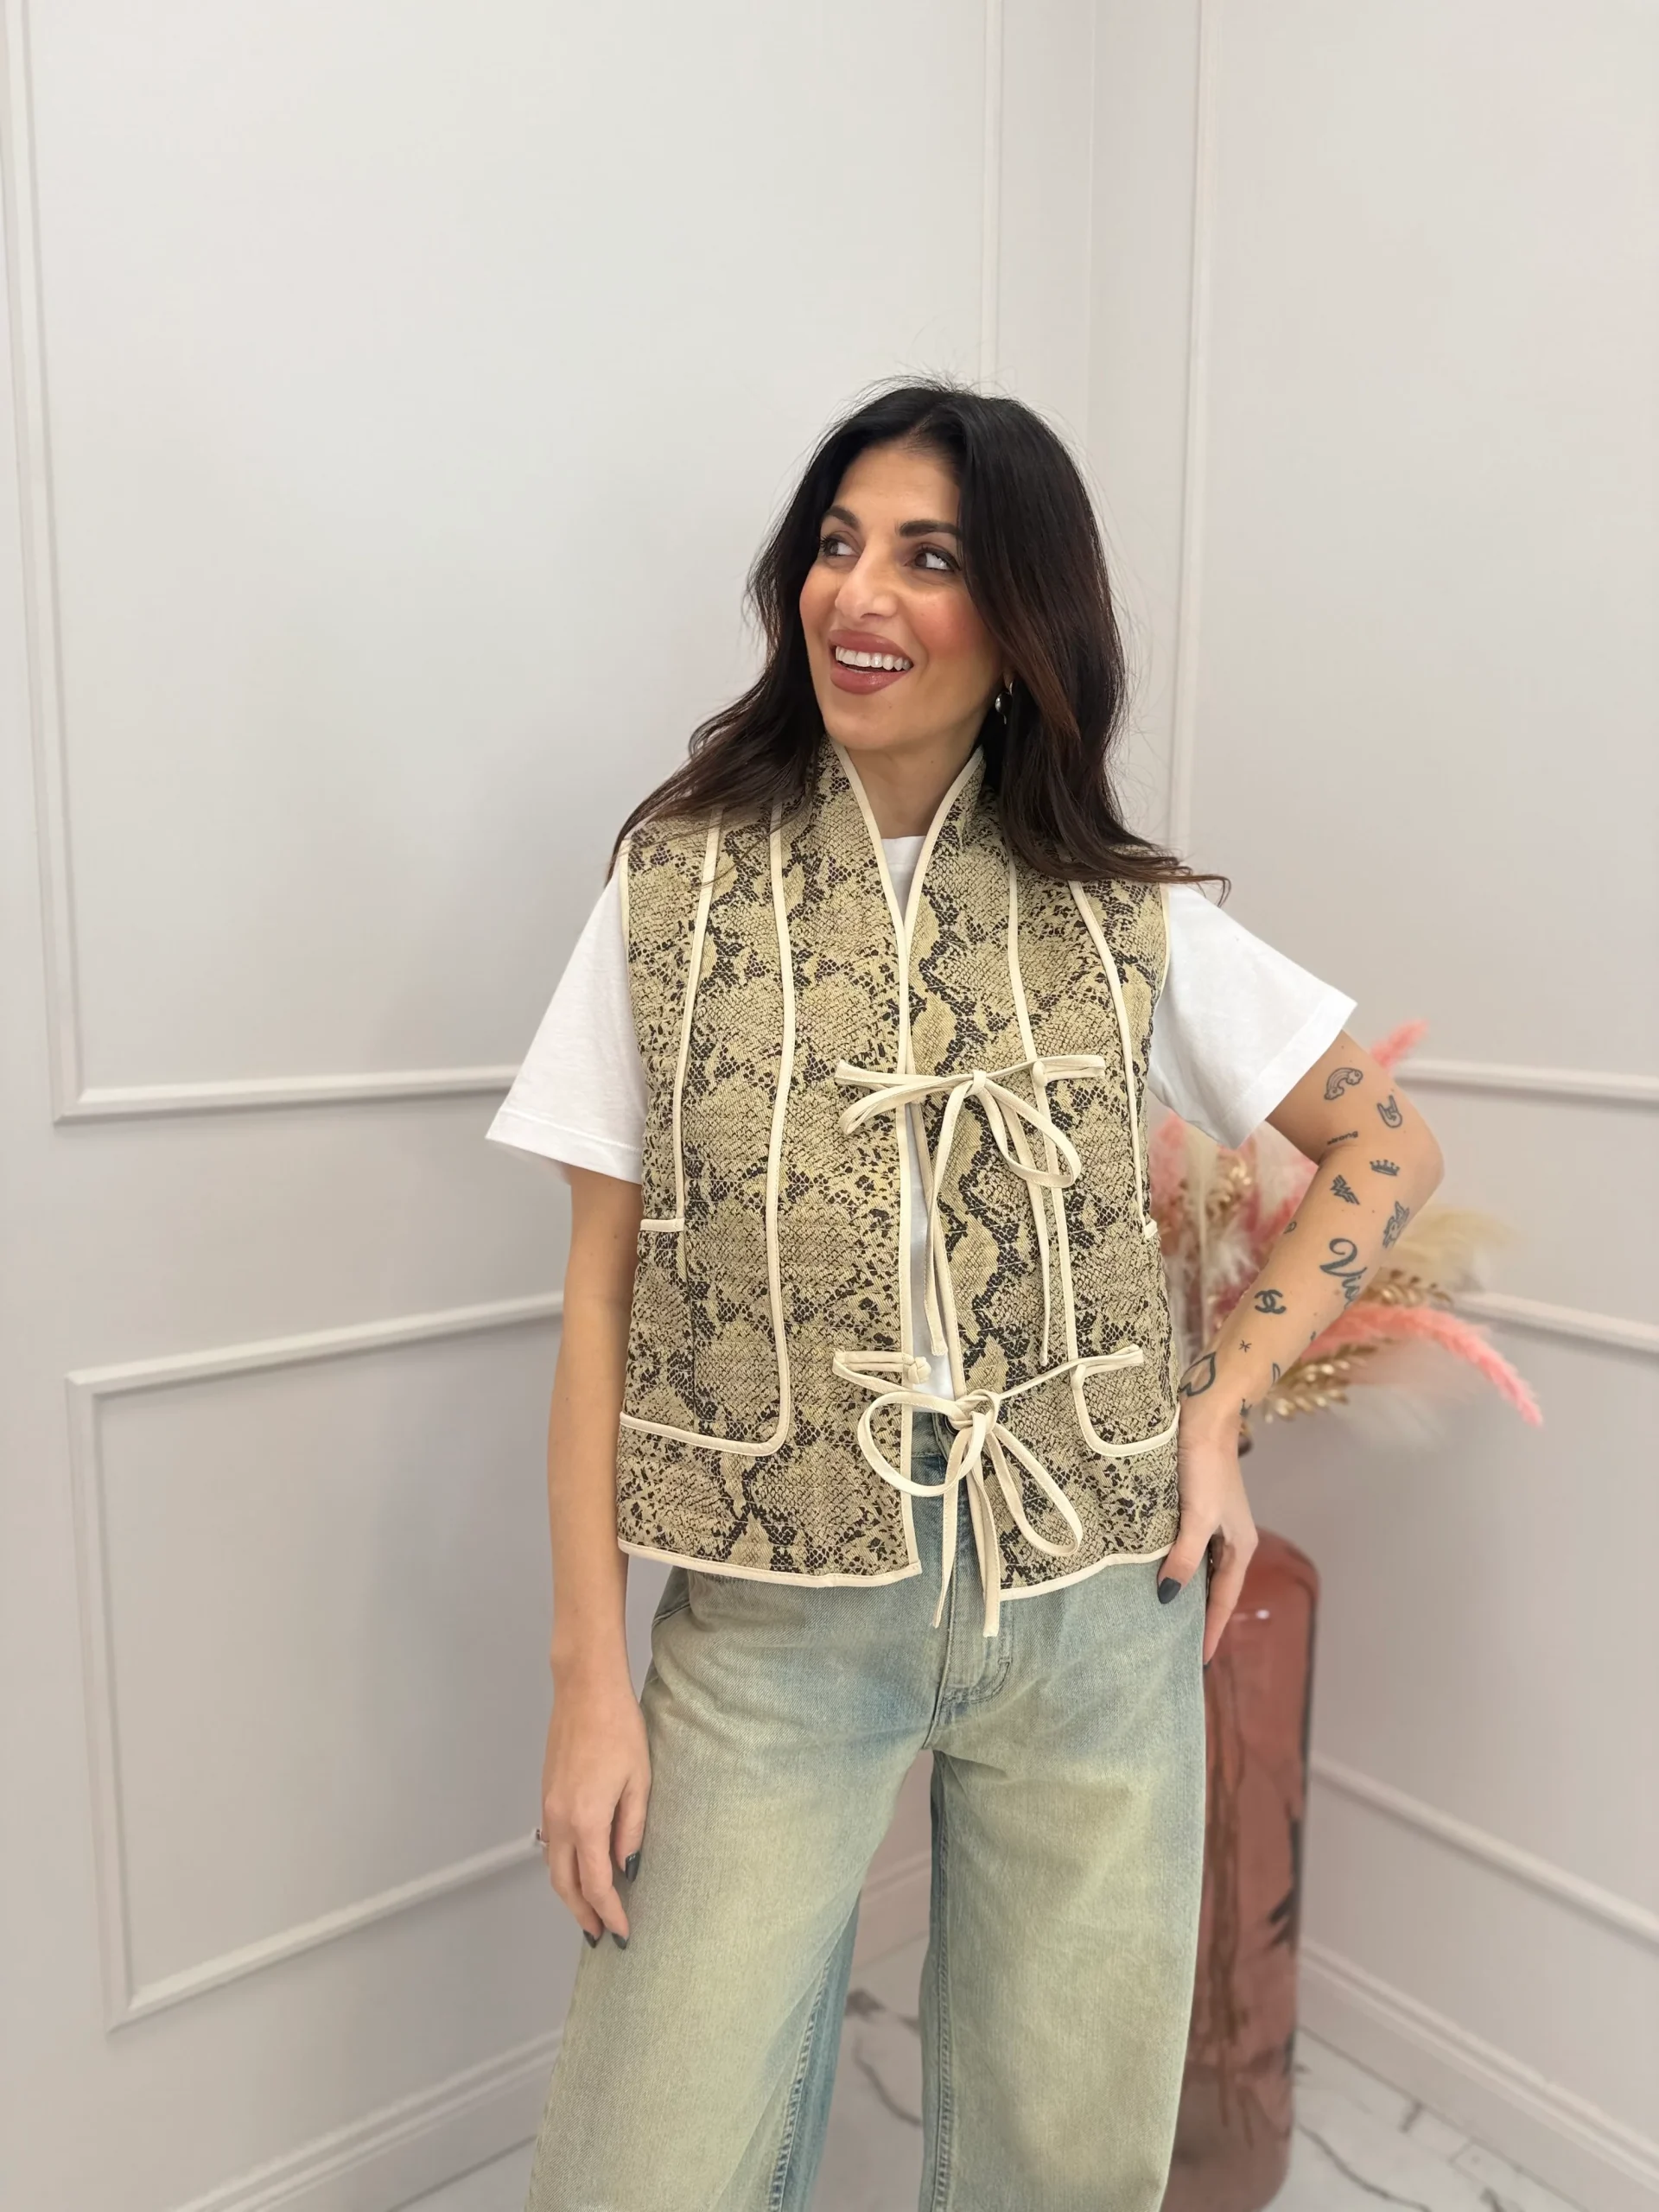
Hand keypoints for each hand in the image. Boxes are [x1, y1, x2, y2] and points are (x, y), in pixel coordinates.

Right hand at [538, 1654, 649, 1946]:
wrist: (585, 1689)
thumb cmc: (618, 1727)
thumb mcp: (639, 1781)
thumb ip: (632, 1829)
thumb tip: (626, 1866)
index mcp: (586, 1820)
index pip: (596, 1884)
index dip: (610, 1913)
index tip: (622, 1933)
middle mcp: (560, 1819)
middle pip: (565, 1885)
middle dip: (583, 1914)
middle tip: (602, 1934)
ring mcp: (549, 1807)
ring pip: (554, 1866)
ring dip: (570, 1893)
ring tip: (592, 1910)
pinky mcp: (547, 1795)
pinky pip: (552, 1844)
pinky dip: (564, 1867)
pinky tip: (581, 1869)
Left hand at [1161, 1408, 1258, 1667]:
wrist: (1203, 1415)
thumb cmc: (1205, 1466)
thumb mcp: (1196, 1517)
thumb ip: (1184, 1558)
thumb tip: (1167, 1597)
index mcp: (1240, 1546)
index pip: (1224, 1600)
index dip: (1210, 1629)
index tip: (1196, 1661)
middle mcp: (1228, 1539)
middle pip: (1212, 1587)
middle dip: (1196, 1616)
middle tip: (1173, 1646)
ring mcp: (1210, 1523)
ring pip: (1196, 1568)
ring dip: (1182, 1590)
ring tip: (1158, 1617)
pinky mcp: (1190, 1507)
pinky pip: (1182, 1548)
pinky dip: (1170, 1565)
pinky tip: (1149, 1573)